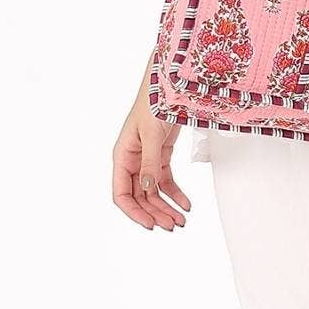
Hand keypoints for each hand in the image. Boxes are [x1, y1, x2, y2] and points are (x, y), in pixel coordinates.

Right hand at [112, 65, 189, 230]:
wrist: (170, 83)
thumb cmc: (153, 101)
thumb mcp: (151, 134)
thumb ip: (150, 163)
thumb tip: (148, 189)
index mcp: (122, 156)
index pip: (122, 194)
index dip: (135, 212)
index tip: (150, 224)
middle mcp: (132, 160)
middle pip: (140, 196)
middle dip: (156, 212)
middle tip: (172, 225)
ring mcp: (147, 158)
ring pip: (153, 191)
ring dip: (166, 206)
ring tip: (181, 219)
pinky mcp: (161, 153)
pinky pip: (165, 179)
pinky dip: (175, 192)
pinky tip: (185, 203)